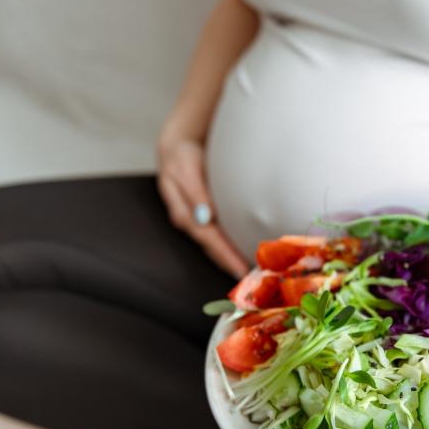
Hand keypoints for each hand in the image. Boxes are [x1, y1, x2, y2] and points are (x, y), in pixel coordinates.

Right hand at [157, 138, 248, 278]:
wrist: (175, 148)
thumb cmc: (182, 158)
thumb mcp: (185, 169)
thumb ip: (195, 193)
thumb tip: (205, 217)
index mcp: (184, 213)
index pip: (209, 239)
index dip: (225, 256)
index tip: (241, 270)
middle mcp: (190, 222)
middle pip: (212, 248)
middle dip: (230, 264)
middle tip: (252, 280)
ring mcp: (196, 221)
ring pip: (214, 246)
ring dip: (230, 259)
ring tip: (250, 273)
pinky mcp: (203, 218)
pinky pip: (217, 237)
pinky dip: (228, 247)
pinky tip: (240, 253)